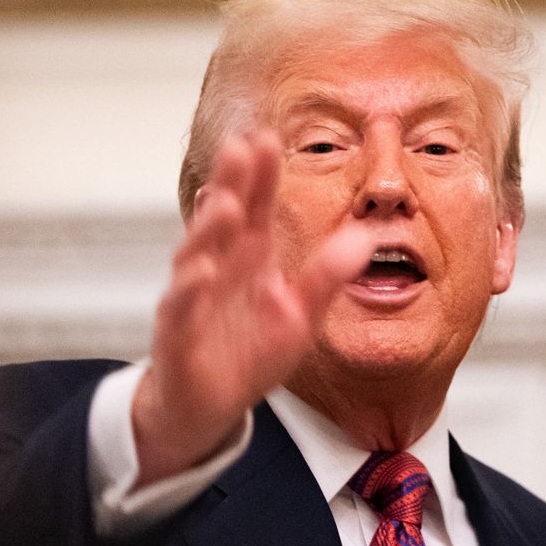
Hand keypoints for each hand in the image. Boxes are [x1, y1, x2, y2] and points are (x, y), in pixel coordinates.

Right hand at [132, 130, 373, 486]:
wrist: (208, 407)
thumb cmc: (248, 355)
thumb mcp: (299, 314)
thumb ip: (326, 276)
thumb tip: (366, 239)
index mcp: (248, 258)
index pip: (255, 207)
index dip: (260, 175)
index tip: (270, 138)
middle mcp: (217, 268)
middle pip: (223, 218)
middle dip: (231, 183)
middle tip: (241, 147)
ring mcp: (193, 297)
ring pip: (198, 254)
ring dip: (210, 228)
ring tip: (228, 202)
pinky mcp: (178, 334)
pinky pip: (181, 307)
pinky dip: (190, 288)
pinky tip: (203, 271)